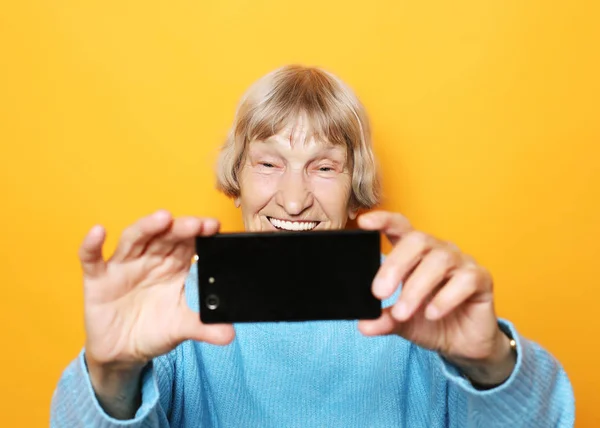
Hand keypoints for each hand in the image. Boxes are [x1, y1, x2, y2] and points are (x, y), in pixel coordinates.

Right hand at [80, 210, 234, 370]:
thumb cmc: (155, 330)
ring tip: (162, 218)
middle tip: (196, 224)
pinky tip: (98, 232)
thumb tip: (230, 334)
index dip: (199, 233)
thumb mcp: (181, 328)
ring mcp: (123, 266)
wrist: (123, 353)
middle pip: (164, 236)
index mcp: (174, 266)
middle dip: (180, 228)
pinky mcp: (98, 279)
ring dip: (147, 227)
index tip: (214, 227)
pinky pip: (92, 259)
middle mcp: (150, 259)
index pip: (188, 243)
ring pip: (134, 239)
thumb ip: (204, 328)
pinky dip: (92, 245)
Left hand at [357, 211, 514, 384]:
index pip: (400, 226)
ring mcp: (461, 262)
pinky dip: (445, 297)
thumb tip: (364, 325)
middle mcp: (438, 251)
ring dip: (417, 287)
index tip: (364, 223)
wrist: (463, 345)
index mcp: (415, 253)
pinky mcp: (481, 279)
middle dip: (395, 265)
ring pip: (439, 260)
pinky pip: (465, 279)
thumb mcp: (402, 324)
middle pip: (417, 240)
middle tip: (378, 293)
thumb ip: (383, 320)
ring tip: (402, 312)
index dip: (384, 220)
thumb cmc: (431, 322)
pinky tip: (432, 314)